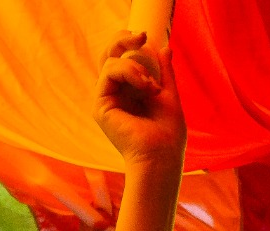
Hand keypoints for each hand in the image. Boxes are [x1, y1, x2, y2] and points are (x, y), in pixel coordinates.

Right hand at [92, 31, 185, 166]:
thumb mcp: (169, 95)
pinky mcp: (100, 105)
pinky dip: (129, 73)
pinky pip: (109, 72)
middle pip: (108, 54)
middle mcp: (115, 94)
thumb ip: (164, 73)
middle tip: (141, 36)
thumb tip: (164, 48)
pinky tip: (145, 87)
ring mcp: (106, 99)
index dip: (128, 43)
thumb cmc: (168, 134)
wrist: (161, 155)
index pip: (121, 58)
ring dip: (136, 67)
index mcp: (129, 91)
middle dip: (122, 40)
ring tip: (152, 86)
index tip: (145, 36)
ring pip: (110, 62)